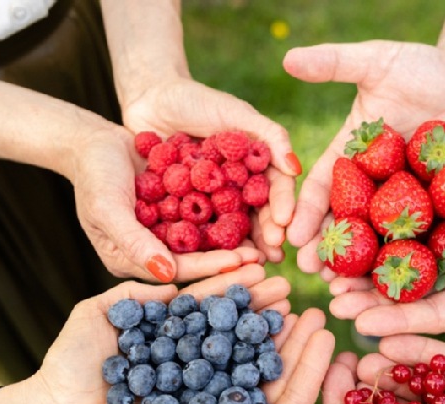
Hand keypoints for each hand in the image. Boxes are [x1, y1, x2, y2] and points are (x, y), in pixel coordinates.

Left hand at [26, 264, 289, 403]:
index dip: (230, 282)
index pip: (202, 298)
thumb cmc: (68, 365)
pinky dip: (248, 374)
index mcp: (160, 324)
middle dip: (256, 304)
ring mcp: (186, 379)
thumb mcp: (94, 314)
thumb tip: (174, 282)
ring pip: (229, 352)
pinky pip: (222, 387)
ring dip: (260, 335)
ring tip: (289, 316)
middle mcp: (179, 349)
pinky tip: (273, 359)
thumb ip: (134, 295)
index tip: (260, 266)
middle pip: (224, 322)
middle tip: (288, 289)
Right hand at [51, 304, 334, 403]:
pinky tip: (229, 308)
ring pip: (240, 357)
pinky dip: (218, 331)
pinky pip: (203, 354)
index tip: (328, 333)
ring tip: (278, 300)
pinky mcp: (178, 389)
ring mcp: (207, 401)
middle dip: (291, 339)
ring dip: (259, 329)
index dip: (312, 365)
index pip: (292, 396)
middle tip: (310, 308)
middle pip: (270, 370)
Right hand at [69, 125, 257, 282]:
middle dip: (231, 259)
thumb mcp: (108, 210)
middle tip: (265, 259)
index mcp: (132, 261)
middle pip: (197, 260)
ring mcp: (167, 232)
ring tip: (268, 241)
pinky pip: (208, 217)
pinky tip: (257, 214)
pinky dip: (230, 216)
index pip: (177, 269)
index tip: (241, 263)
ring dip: (237, 241)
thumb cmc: (93, 175)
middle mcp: (153, 253)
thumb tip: (166, 274)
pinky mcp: (178, 211)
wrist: (94, 140)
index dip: (209, 267)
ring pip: (207, 241)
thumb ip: (135, 242)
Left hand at [120, 77, 301, 265]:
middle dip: (266, 235)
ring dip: (241, 247)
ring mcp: (212, 201)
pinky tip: (211, 261)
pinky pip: (195, 229)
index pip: (274, 188)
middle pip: (256, 215)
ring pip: (230, 227)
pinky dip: (204, 245)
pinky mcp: (184, 209)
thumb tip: (295, 168)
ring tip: (250, 264)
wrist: (149, 98)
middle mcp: (238, 187)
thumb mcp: (236, 112)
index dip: (281, 206)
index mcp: (256, 166)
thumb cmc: (196, 99)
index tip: (282, 222)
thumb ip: (269, 136)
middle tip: (272, 253)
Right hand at [283, 40, 444, 271]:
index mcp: (350, 157)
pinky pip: (421, 237)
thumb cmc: (424, 65)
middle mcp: (372, 185)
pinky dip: (410, 260)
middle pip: (346, 222)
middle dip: (329, 249)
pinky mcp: (436, 209)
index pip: (322, 188)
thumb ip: (335, 63)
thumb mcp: (377, 61)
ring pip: (380, 238)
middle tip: (314, 274)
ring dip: (364, 265)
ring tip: (349, 288)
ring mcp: (404, 200)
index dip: (305, 212)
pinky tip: (400, 285)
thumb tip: (288, 57)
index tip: (290, 236)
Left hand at [322, 169, 444, 334]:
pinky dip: (366, 235)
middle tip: (332, 305)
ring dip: (358, 273)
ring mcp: (437, 258)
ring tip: (322, 275)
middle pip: (405, 299)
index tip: (363, 326)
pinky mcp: (426, 230)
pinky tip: (336, 233)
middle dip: (368, 303)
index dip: (402, 322)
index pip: (437, 318)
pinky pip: (391, 234)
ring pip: (391, 270)